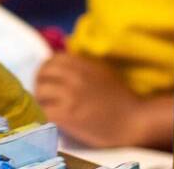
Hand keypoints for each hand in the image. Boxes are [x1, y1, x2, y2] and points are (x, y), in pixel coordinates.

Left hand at [33, 53, 165, 148]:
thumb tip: (62, 51)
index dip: (47, 70)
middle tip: (44, 96)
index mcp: (81, 64)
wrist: (134, 122)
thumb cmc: (122, 99)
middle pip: (42, 75)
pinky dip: (44, 116)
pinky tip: (51, 121)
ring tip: (47, 109)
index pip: (52, 60)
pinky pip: (44, 112)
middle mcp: (73, 76)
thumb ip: (82, 64)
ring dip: (40, 101)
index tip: (48, 80)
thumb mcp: (102, 71)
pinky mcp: (67, 115)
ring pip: (39, 93)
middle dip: (40, 84)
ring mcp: (69, 95)